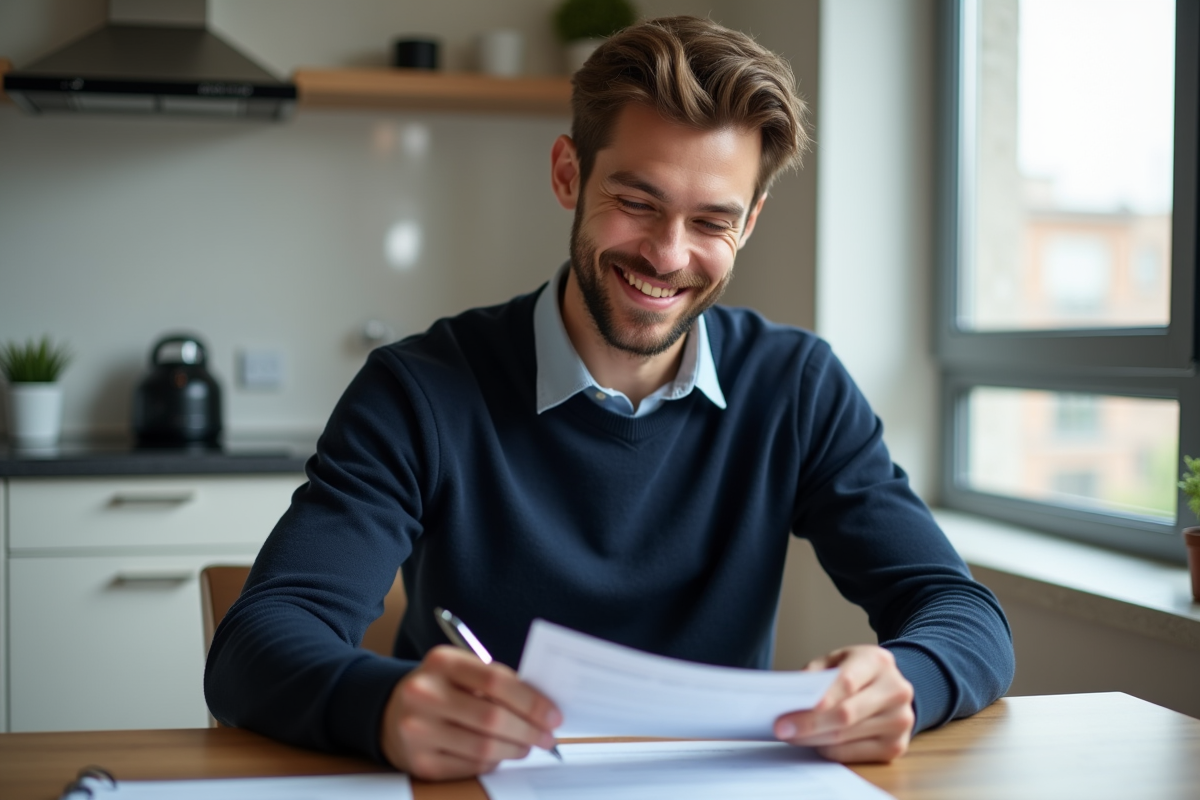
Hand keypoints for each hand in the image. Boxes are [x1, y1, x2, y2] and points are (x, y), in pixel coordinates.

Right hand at [379, 645, 561, 780]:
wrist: (389, 711)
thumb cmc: (439, 688)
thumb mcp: (460, 670)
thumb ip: (496, 682)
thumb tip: (542, 707)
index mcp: (441, 662)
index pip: (496, 681)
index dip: (531, 701)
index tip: (553, 714)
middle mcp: (424, 694)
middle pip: (493, 718)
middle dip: (529, 730)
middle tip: (547, 736)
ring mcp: (418, 730)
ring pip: (484, 748)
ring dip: (515, 750)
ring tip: (527, 745)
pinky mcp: (419, 762)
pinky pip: (470, 767)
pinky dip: (493, 763)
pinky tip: (499, 755)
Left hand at [774, 645, 914, 762]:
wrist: (890, 686)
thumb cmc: (856, 672)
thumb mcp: (835, 660)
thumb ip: (814, 675)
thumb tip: (790, 701)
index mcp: (878, 662)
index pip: (846, 683)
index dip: (816, 701)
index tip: (787, 715)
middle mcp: (896, 690)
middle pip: (846, 715)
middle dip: (808, 725)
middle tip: (781, 730)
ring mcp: (900, 720)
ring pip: (846, 737)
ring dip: (814, 739)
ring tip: (792, 735)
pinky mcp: (897, 746)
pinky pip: (853, 754)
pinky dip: (829, 750)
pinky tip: (816, 742)